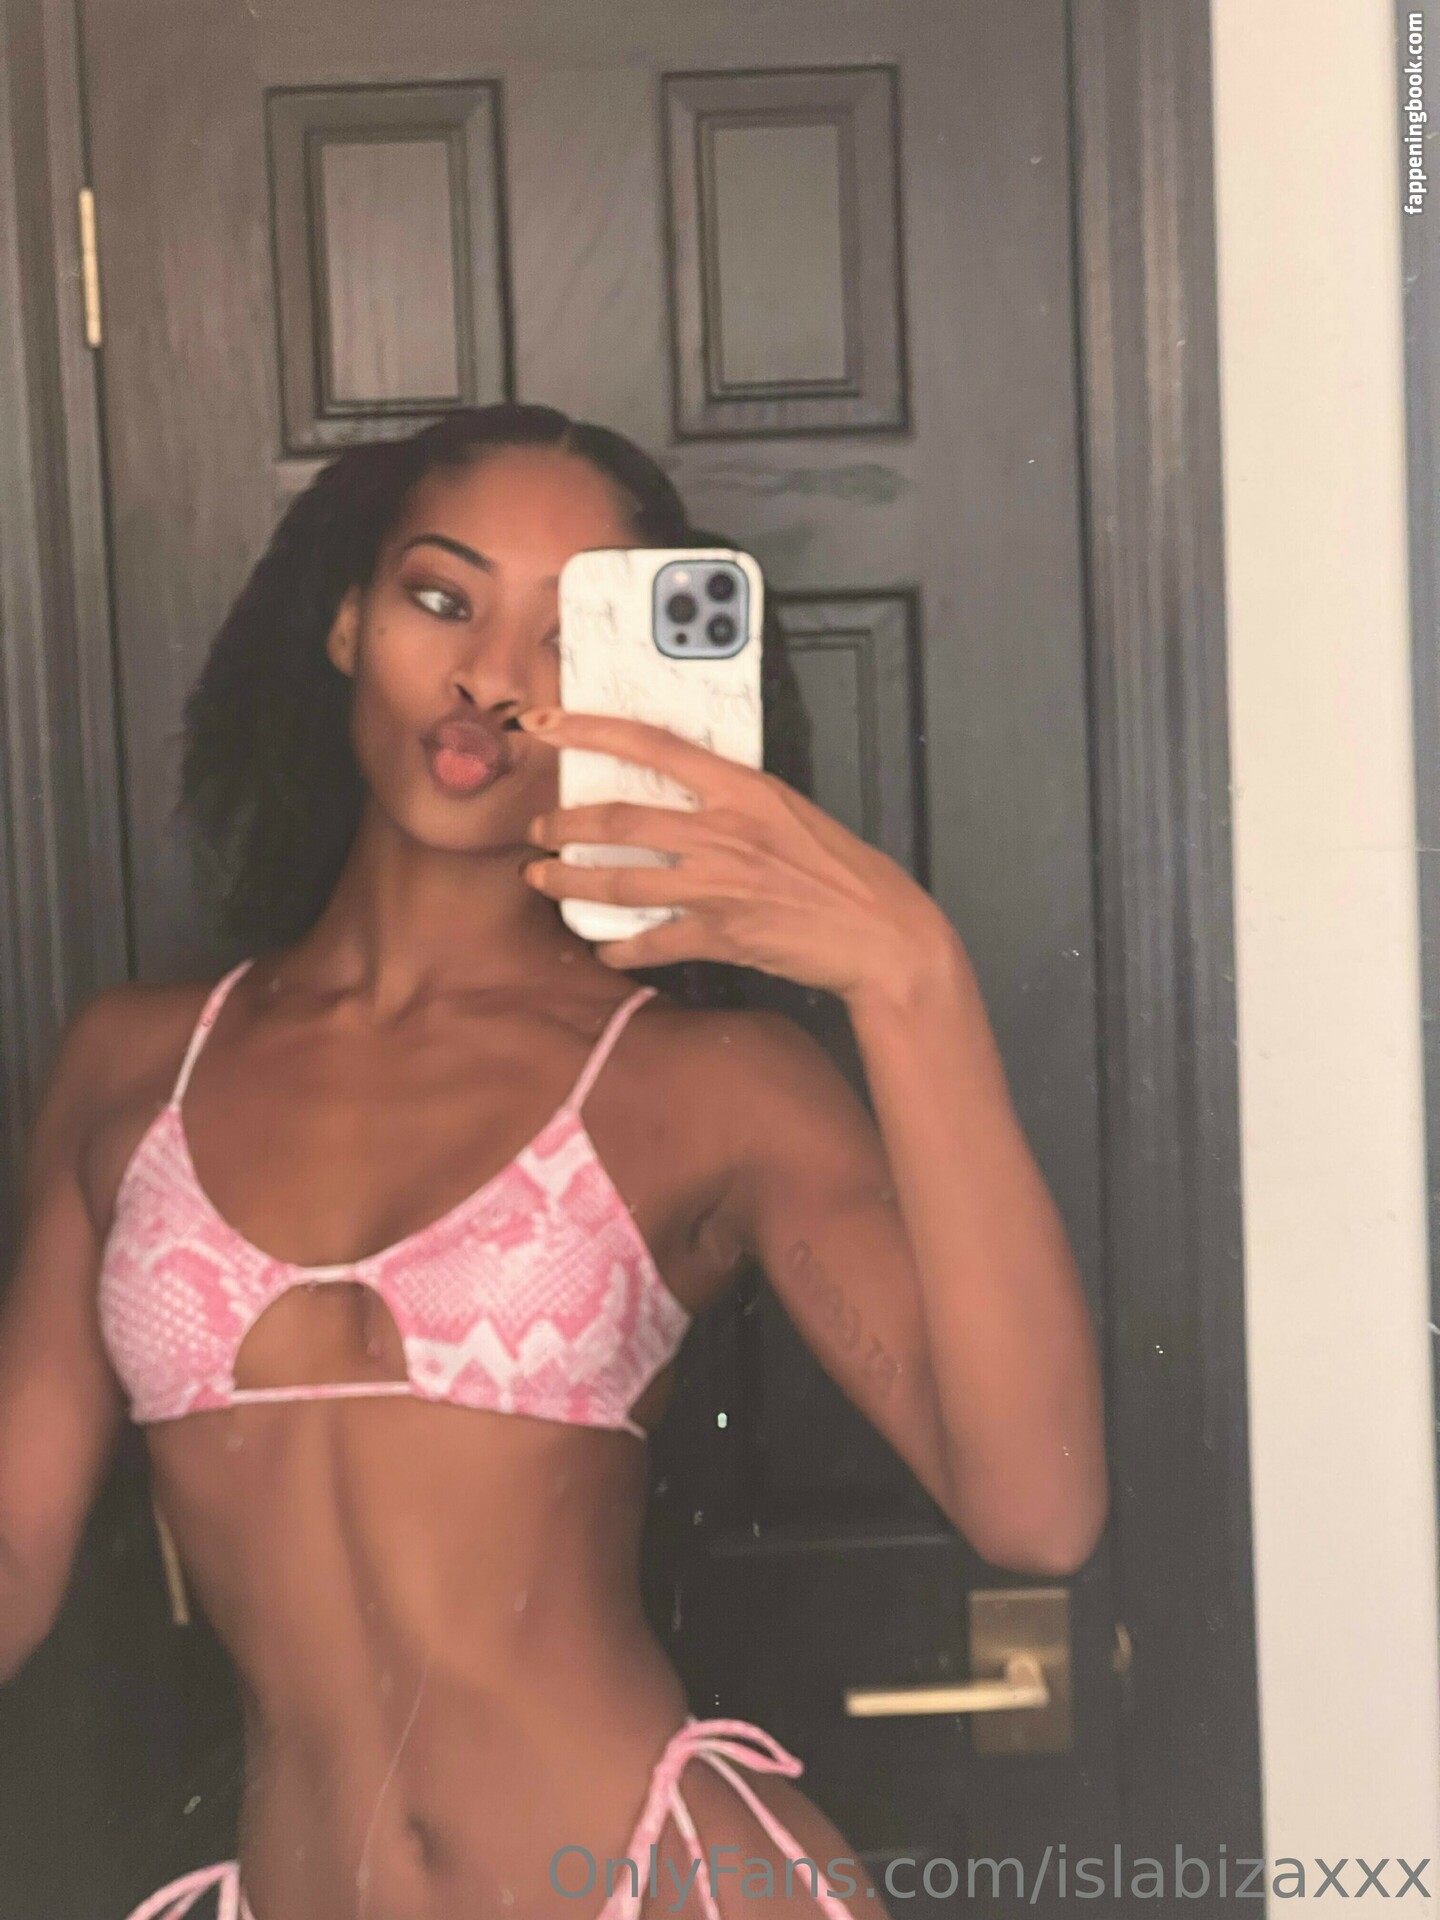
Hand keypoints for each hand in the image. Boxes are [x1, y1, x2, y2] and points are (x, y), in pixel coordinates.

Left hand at [516, 707, 958, 997]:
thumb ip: (735, 801)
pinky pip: (651, 941)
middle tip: (538, 829)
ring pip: (619, 880)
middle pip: (618, 819)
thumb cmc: (842, 871)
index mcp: (743, 787)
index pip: (651, 744)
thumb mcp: (789, 811)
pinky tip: (604, 948)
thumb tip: (683, 798)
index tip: (545, 725)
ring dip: (569, 881)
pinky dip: (620, 947)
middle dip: (563, 824)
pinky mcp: (721, 935)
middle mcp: (725, 831)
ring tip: (542, 879)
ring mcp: (720, 884)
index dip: (589, 731)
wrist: (880, 932)